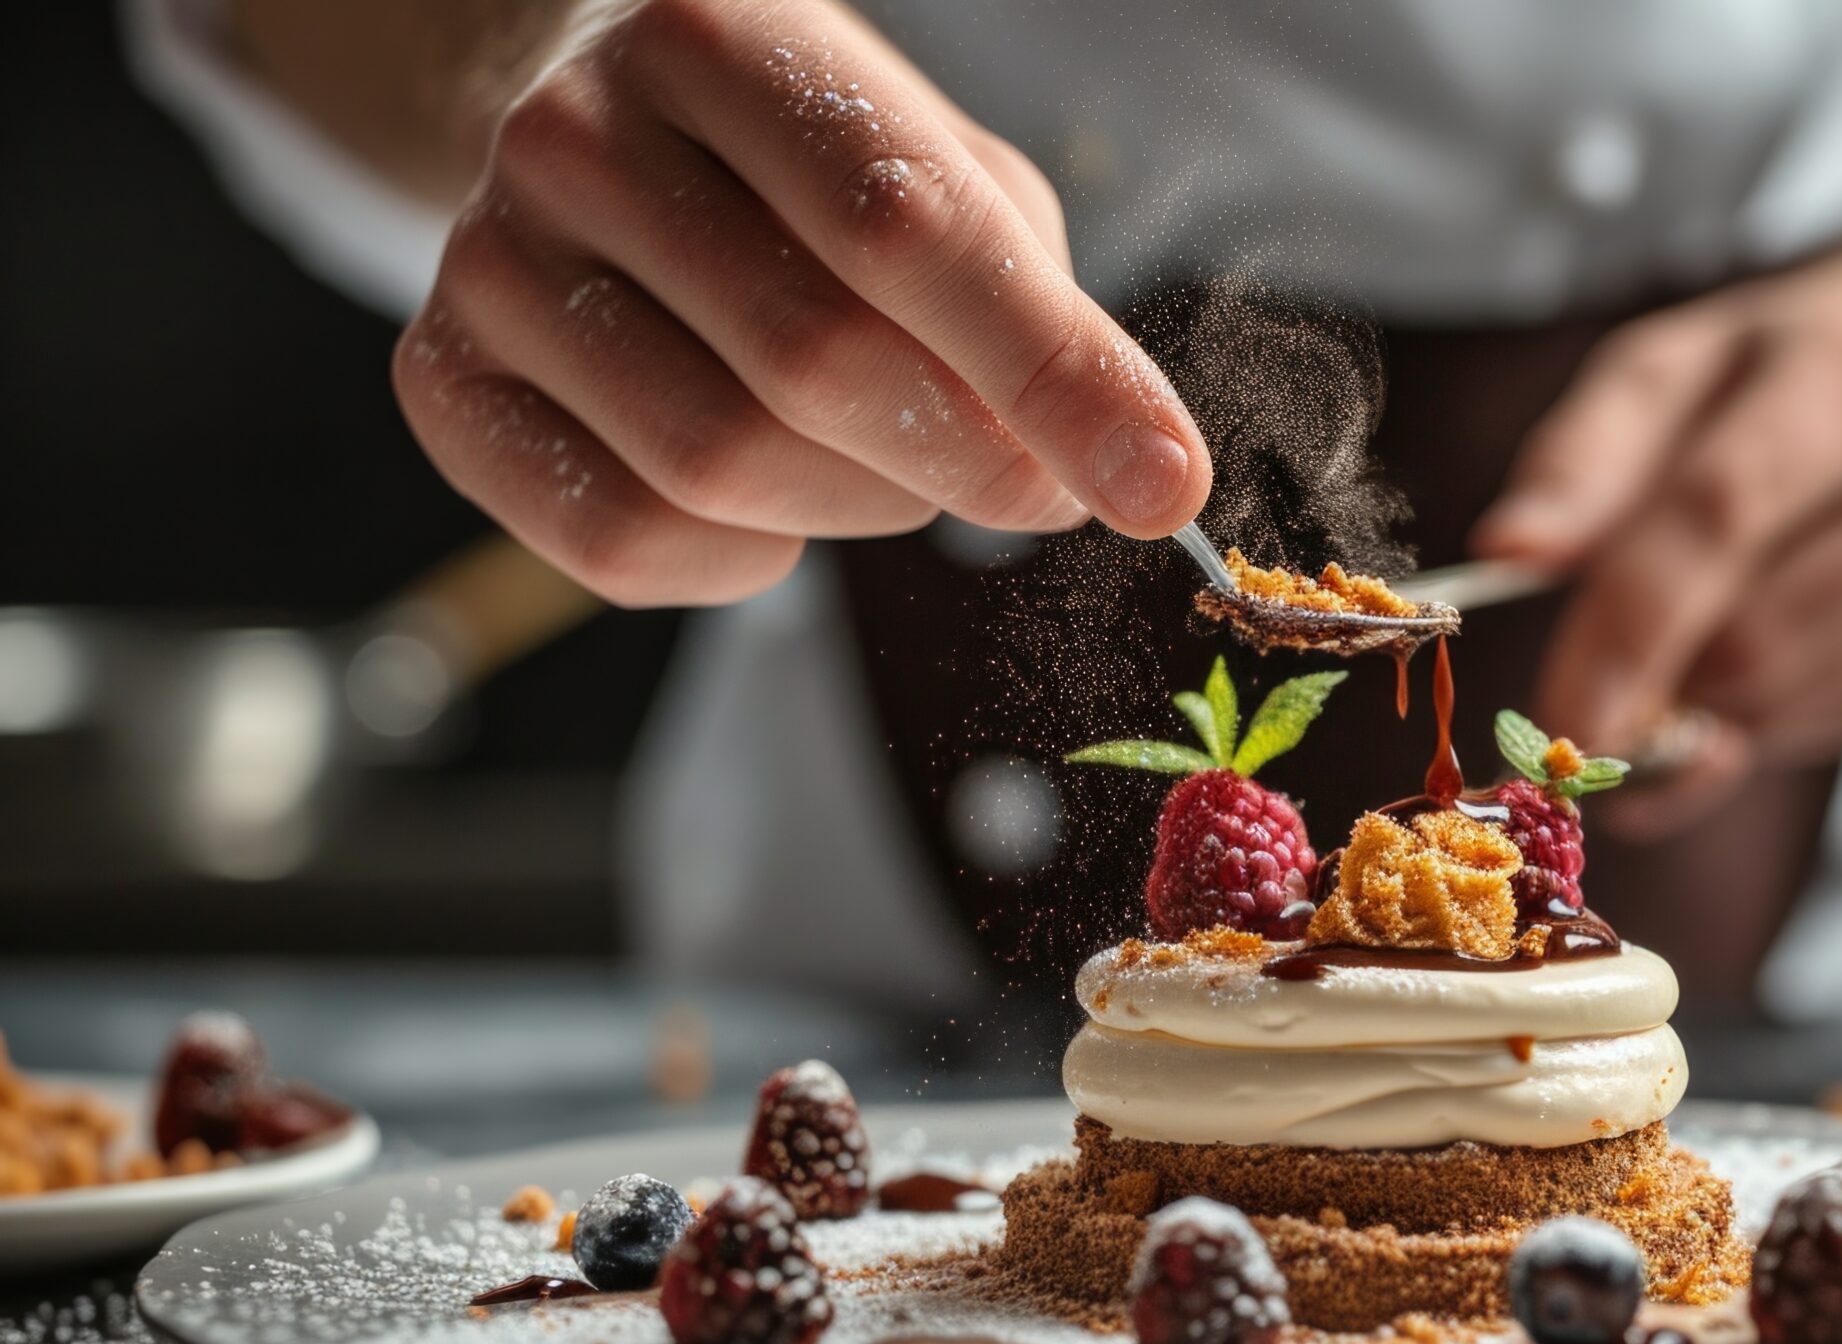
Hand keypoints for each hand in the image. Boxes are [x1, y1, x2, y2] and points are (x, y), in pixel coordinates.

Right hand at [392, 0, 1209, 604]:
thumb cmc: (814, 164)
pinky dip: (741, 562)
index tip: (1163, 485)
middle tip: (1037, 484)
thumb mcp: (945, 175)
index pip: (904, 225)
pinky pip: (623, 540)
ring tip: (898, 463)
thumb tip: (1128, 469)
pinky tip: (776, 501)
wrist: (603, 131)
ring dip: (864, 508)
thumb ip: (1034, 308)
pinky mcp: (446, 380)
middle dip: (968, 458)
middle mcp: (576, 130)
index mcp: (720, 35)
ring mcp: (489, 257)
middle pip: (811, 360)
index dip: (1050, 372)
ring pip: (716, 468)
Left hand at [1473, 224, 1841, 834]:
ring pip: (1780, 705)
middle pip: (1746, 642)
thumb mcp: (1678, 363)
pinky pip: (1819, 727)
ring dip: (1697, 703)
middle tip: (1593, 666)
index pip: (1716, 521)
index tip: (1556, 717)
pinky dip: (1757, 712)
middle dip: (1647, 679)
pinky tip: (1765, 633)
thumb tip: (1506, 552)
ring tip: (1689, 625)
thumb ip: (1585, 457)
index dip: (1626, 633)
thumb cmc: (1797, 366)